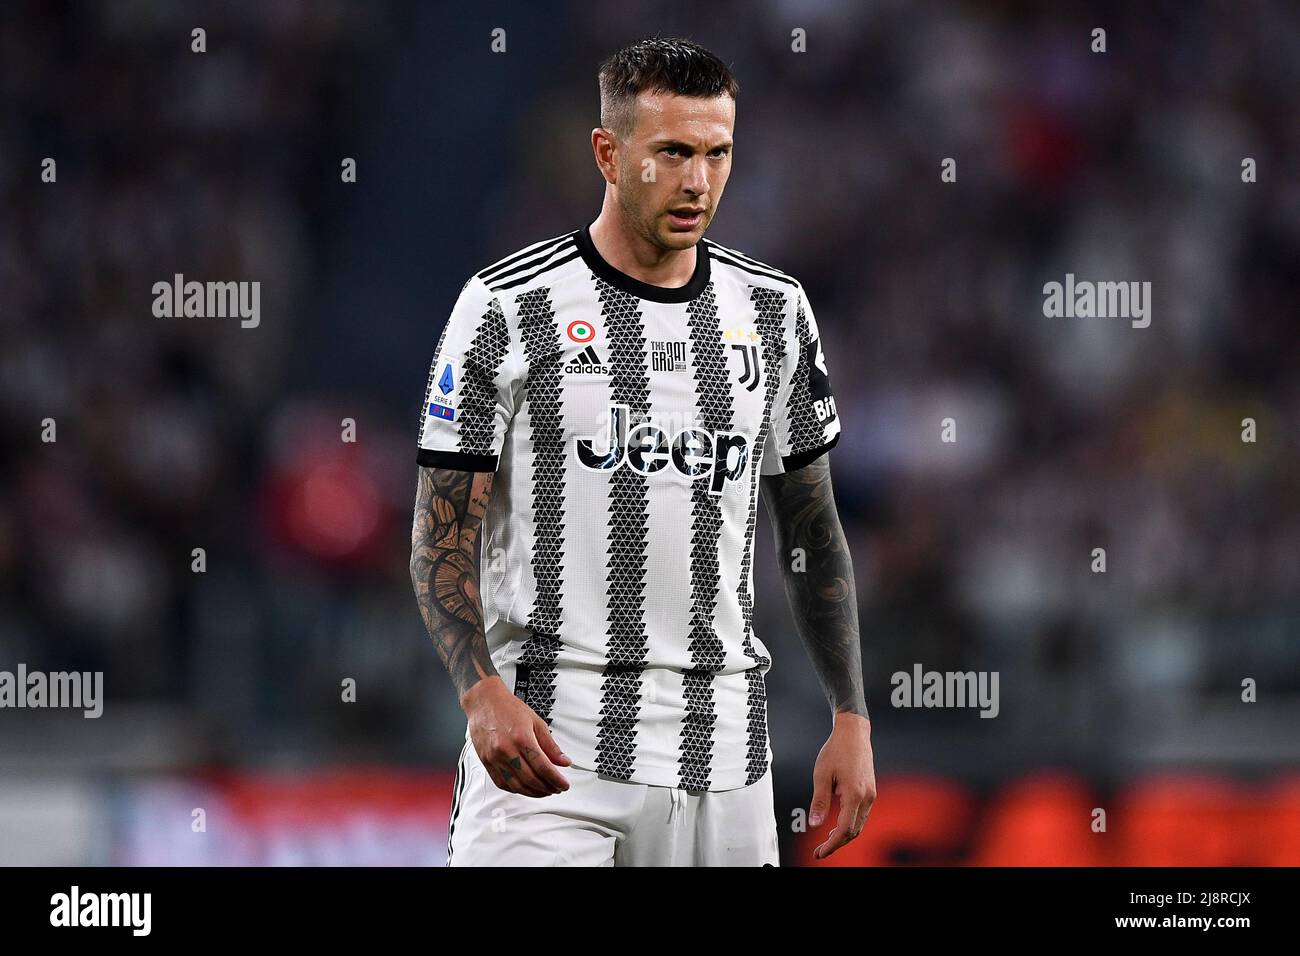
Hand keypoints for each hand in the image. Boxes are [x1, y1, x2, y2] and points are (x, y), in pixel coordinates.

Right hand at [461, 676, 572, 796]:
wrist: (483, 702)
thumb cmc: (508, 708)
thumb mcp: (536, 722)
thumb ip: (550, 745)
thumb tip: (563, 761)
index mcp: (521, 737)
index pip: (543, 766)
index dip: (556, 779)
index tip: (564, 785)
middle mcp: (506, 750)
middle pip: (531, 778)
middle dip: (547, 788)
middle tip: (556, 788)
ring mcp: (494, 758)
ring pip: (516, 785)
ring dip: (533, 792)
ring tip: (544, 791)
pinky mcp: (486, 762)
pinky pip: (502, 783)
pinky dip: (516, 790)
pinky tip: (525, 788)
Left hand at [809, 712, 875, 859]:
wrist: (853, 733)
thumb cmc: (836, 751)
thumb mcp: (821, 775)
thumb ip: (819, 801)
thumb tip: (814, 824)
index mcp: (854, 794)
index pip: (845, 829)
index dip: (832, 845)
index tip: (820, 852)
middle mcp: (866, 797)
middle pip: (854, 831)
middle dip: (837, 843)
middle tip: (820, 851)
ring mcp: (871, 794)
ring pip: (859, 824)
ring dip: (844, 835)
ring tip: (826, 840)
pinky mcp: (870, 791)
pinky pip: (862, 815)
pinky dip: (850, 824)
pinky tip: (838, 824)